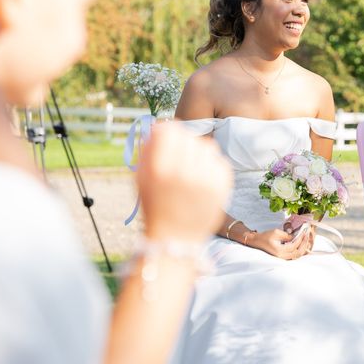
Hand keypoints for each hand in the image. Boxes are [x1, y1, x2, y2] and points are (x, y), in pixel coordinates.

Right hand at [137, 122, 232, 241]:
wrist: (176, 238)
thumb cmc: (155, 206)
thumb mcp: (141, 179)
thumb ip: (148, 150)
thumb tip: (160, 125)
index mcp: (160, 170)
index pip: (170, 131)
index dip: (168, 129)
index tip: (167, 135)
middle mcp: (184, 174)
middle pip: (189, 136)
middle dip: (183, 140)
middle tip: (180, 151)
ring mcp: (206, 181)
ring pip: (208, 146)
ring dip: (199, 150)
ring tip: (192, 165)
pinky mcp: (222, 188)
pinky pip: (220, 161)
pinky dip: (212, 164)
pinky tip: (203, 176)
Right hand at [247, 226, 310, 259]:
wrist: (258, 241)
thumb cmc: (266, 236)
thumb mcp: (276, 232)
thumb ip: (287, 235)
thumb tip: (296, 236)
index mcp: (279, 250)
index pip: (294, 246)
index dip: (300, 239)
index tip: (304, 232)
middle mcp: (281, 256)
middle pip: (297, 253)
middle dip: (304, 244)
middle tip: (307, 236)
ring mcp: (282, 257)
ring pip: (296, 256)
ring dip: (302, 248)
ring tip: (305, 240)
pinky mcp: (283, 256)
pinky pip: (293, 256)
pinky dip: (299, 251)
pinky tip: (301, 244)